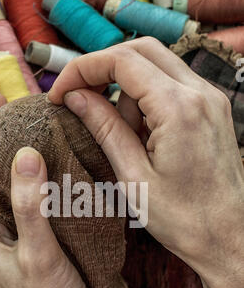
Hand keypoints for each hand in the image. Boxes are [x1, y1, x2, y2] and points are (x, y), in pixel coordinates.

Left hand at [0, 93, 123, 287]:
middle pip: (3, 178)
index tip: (2, 99)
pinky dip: (56, 187)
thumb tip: (23, 154)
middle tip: (34, 109)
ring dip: (38, 164)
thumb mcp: (38, 255)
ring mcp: (24, 241)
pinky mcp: (47, 248)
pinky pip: (47, 208)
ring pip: (27, 192)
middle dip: (14, 143)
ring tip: (55, 131)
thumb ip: (29, 206)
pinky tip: (73, 172)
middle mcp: (1, 235)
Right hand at [49, 37, 243, 284]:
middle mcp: (200, 93)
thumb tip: (75, 97)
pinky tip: (144, 136)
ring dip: (128, 91)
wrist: (228, 236)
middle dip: (103, 70)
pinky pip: (171, 86)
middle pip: (141, 51)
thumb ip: (104, 129)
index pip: (122, 61)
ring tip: (128, 139)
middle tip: (80, 99)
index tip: (60, 93)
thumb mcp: (133, 176)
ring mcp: (210, 99)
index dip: (82, 70)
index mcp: (178, 109)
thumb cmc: (184, 218)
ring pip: (156, 66)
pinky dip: (148, 100)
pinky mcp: (211, 109)